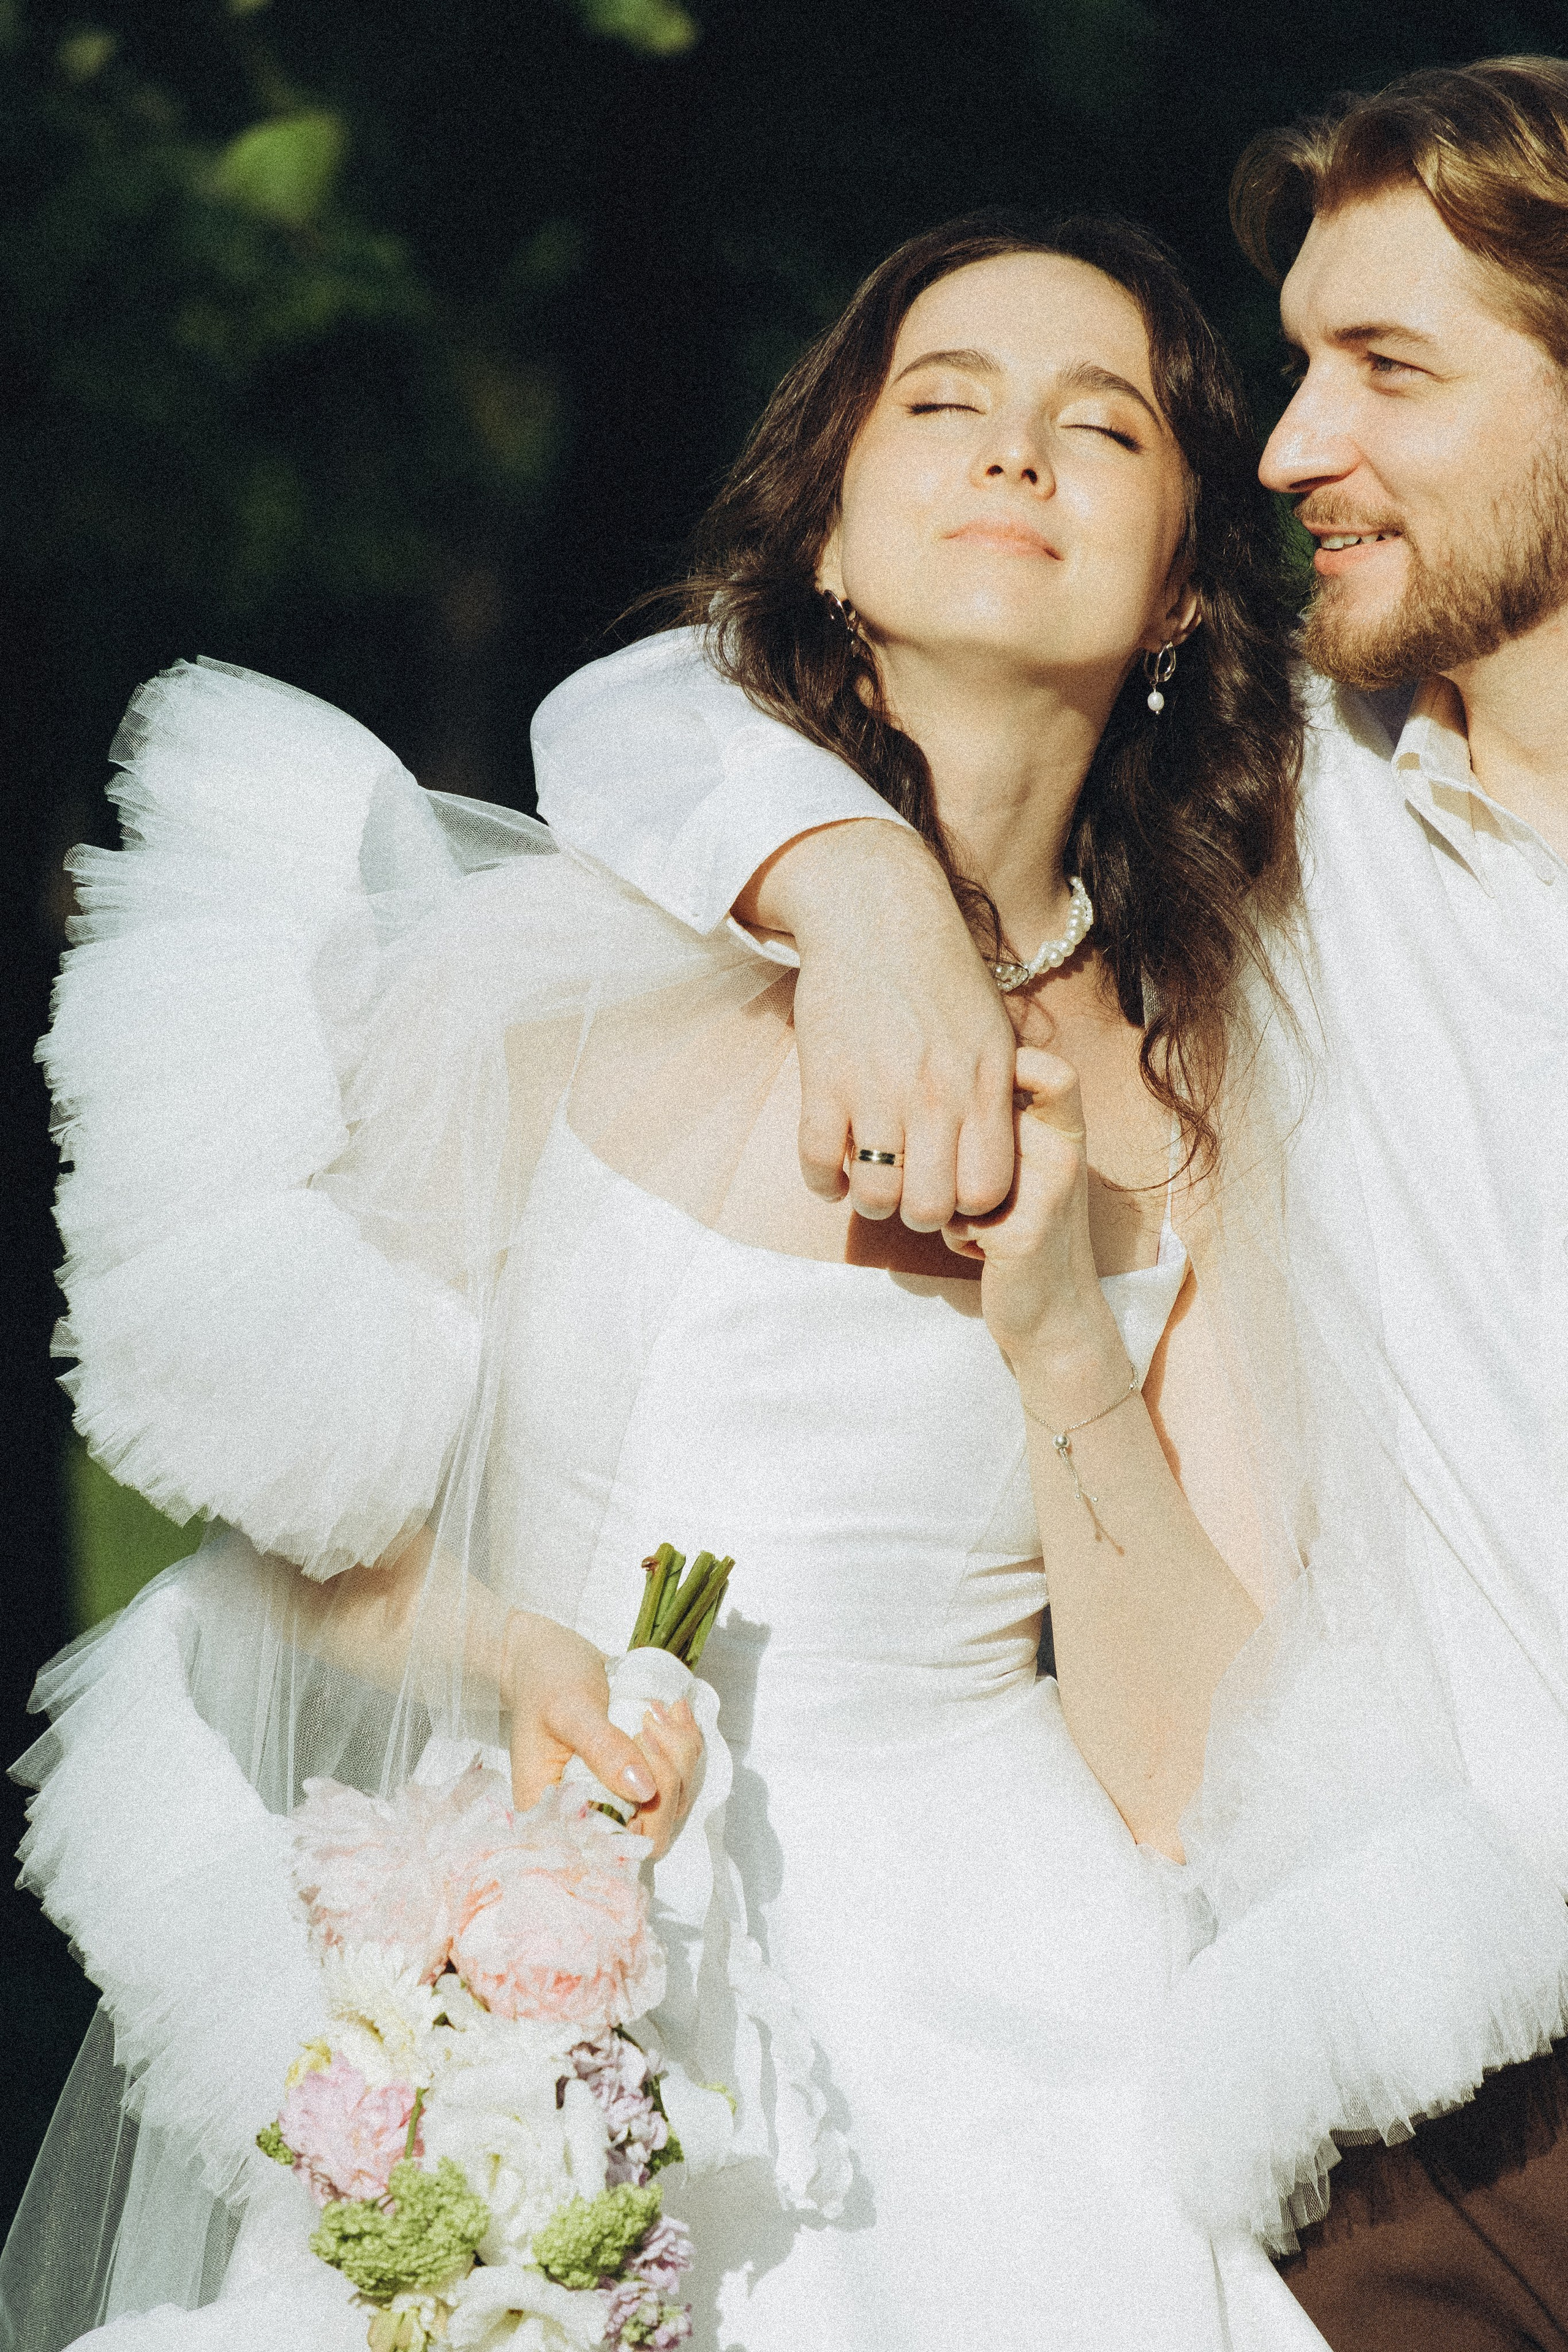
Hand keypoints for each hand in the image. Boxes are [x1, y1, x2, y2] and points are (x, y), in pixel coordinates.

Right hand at [501, 1611, 703, 1859]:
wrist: (544, 1657)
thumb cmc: (544, 1681)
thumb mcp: (569, 1709)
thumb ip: (604, 1749)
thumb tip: (645, 1790)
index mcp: (558, 1814)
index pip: (613, 1850)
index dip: (644, 1817)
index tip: (641, 1750)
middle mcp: (591, 1815)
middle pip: (655, 1830)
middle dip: (668, 1774)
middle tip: (649, 1721)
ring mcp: (620, 1797)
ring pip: (675, 1801)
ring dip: (679, 1753)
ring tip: (657, 1708)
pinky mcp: (639, 1775)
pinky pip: (682, 1775)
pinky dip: (685, 1743)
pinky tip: (673, 1710)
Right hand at [740, 821, 1016, 1228]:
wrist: (878, 916)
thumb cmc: (943, 974)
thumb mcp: (995, 1031)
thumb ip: (1002, 1094)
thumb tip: (1009, 1148)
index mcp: (983, 1085)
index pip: (987, 1190)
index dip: (971, 1207)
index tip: (956, 1191)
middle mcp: (935, 1095)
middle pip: (930, 1208)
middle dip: (920, 1214)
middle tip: (912, 1192)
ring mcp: (877, 1091)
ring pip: (875, 1197)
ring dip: (872, 1202)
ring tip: (873, 1182)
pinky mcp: (824, 1081)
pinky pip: (818, 1164)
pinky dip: (825, 1182)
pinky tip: (835, 1170)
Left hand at [944, 1047, 1120, 1376]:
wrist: (1057, 1317)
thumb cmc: (1024, 1233)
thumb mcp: (1023, 1169)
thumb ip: (997, 1129)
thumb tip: (936, 1084)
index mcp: (1065, 1132)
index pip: (1050, 1069)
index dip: (1013, 1064)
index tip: (974, 1093)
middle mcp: (1062, 1153)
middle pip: (980, 1115)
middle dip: (948, 1145)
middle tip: (957, 1175)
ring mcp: (1046, 1192)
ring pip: (954, 1167)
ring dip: (948, 1193)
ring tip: (975, 1220)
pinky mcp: (1023, 1235)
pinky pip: (953, 1216)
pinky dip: (955, 1236)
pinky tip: (981, 1253)